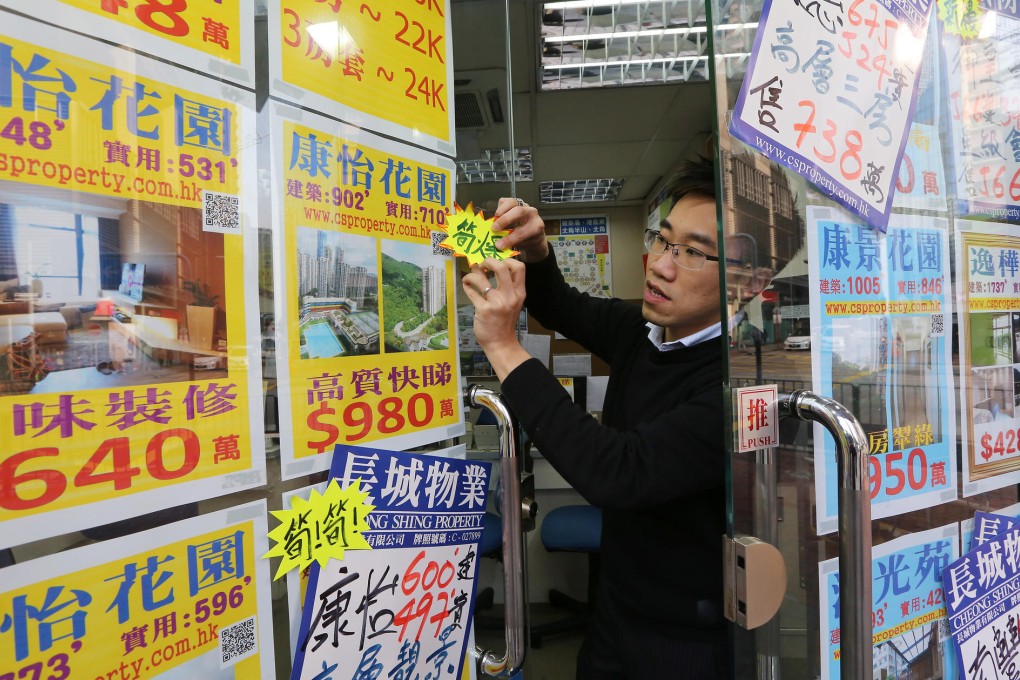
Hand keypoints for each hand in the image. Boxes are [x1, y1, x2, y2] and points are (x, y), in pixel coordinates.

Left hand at [462, 258, 531, 379]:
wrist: (501, 343)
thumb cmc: (505, 321)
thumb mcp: (513, 302)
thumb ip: (507, 287)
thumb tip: (489, 267)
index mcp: (519, 292)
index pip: (519, 267)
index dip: (507, 259)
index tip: (496, 261)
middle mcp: (510, 296)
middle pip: (501, 267)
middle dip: (488, 261)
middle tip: (481, 265)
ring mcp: (497, 303)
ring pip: (481, 279)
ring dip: (471, 275)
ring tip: (470, 277)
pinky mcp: (484, 310)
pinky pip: (472, 292)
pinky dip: (466, 286)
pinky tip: (466, 287)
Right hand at [492, 197, 547, 260]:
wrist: (534, 233)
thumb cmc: (527, 240)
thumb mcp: (522, 244)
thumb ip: (511, 242)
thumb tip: (497, 243)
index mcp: (536, 227)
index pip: (522, 232)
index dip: (509, 239)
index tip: (498, 244)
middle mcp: (532, 214)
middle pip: (519, 211)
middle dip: (505, 220)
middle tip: (494, 228)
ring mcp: (524, 206)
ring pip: (512, 202)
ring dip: (500, 211)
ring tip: (494, 221)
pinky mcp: (516, 202)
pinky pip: (505, 201)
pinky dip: (499, 208)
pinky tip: (497, 217)